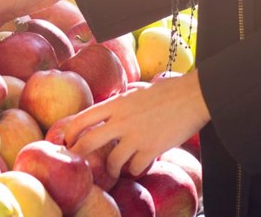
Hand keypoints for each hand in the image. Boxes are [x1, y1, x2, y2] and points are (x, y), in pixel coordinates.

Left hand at [66, 71, 210, 178]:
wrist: (192, 96)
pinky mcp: (152, 149)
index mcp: (116, 104)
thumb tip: (112, 113)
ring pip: (112, 161)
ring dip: (111, 168)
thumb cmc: (168, 91)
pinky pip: (135, 167)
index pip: (82, 119)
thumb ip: (122, 105)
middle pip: (88, 142)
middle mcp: (121, 120)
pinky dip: (135, 169)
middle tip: (78, 159)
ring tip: (114, 169)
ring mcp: (136, 136)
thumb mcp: (137, 93)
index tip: (68, 140)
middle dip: (79, 153)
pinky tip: (137, 166)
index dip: (71, 132)